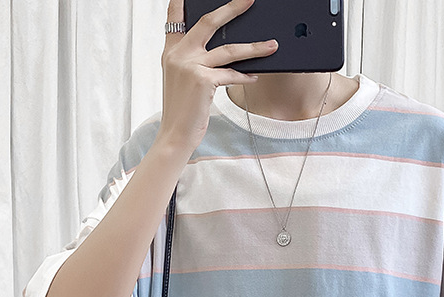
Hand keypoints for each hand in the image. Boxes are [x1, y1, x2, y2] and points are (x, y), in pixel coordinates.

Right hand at [158, 0, 278, 153]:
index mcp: (171, 51)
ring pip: (228, 50)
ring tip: (272, 45)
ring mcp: (190, 66)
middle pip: (209, 22)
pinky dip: (245, 76)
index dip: (182, 0)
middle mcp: (178, 54)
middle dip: (232, 8)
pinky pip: (231, 74)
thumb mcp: (181, 80)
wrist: (174, 135)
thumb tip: (222, 51)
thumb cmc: (182, 111)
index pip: (175, 17)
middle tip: (249, 0)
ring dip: (254, 48)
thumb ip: (193, 61)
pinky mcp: (202, 81)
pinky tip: (255, 76)